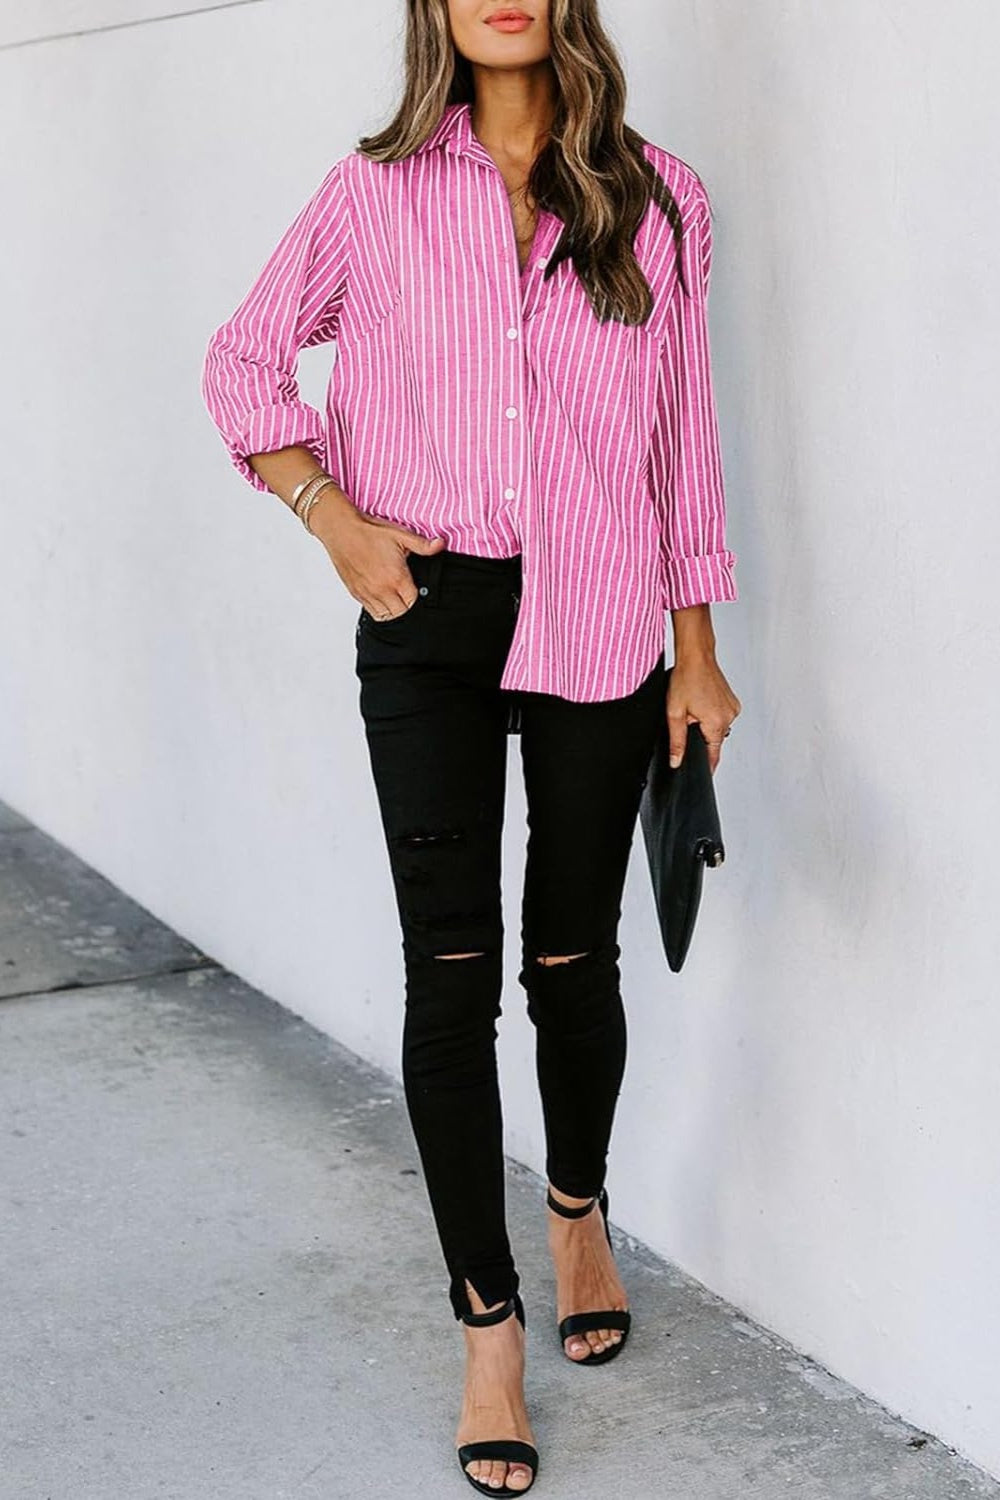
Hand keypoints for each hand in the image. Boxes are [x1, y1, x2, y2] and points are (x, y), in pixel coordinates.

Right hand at [310, 497, 445, 617]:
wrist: (341, 530)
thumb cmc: (368, 531)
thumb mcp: (400, 535)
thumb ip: (422, 544)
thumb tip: (440, 545)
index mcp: (396, 578)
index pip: (413, 601)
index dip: (417, 595)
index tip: (414, 586)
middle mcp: (381, 589)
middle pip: (401, 612)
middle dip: (406, 604)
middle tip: (405, 590)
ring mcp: (367, 593)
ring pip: (386, 615)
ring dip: (392, 608)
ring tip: (394, 594)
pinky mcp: (356, 593)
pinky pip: (371, 611)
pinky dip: (378, 608)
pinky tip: (381, 595)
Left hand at [666, 653, 740, 774]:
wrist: (696, 656)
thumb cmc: (685, 678)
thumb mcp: (675, 714)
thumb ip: (677, 741)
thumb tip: (677, 761)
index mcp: (716, 723)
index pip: (713, 755)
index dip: (706, 766)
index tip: (703, 774)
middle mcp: (729, 717)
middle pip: (713, 740)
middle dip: (699, 734)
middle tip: (688, 717)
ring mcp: (733, 708)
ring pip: (716, 727)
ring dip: (705, 723)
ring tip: (695, 704)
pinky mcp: (732, 701)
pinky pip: (721, 716)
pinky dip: (711, 713)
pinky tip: (702, 700)